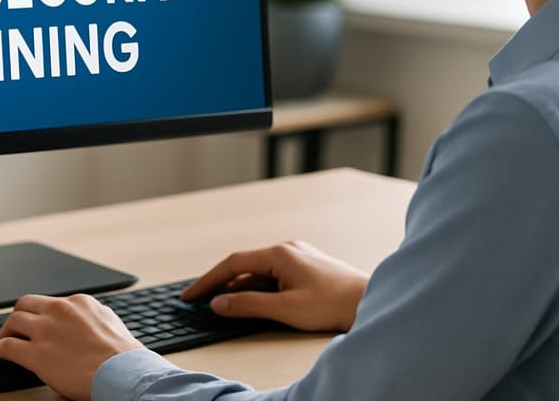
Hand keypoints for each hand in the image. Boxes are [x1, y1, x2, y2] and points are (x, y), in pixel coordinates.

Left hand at [0, 294, 143, 400]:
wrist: (124, 373)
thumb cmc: (123, 355)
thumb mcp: (110, 322)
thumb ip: (93, 317)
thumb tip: (87, 320)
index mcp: (78, 302)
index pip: (50, 303)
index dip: (40, 315)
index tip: (37, 324)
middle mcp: (59, 310)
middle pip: (25, 304)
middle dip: (17, 317)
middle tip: (14, 330)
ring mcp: (46, 331)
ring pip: (13, 321)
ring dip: (3, 333)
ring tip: (0, 343)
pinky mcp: (37, 354)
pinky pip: (6, 347)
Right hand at [181, 240, 368, 332]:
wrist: (368, 302)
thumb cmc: (332, 304)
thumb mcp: (285, 308)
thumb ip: (248, 305)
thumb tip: (218, 303)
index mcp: (279, 254)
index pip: (232, 264)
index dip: (208, 280)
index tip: (190, 295)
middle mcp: (287, 249)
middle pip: (244, 265)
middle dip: (220, 282)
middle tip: (199, 299)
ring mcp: (298, 256)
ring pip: (258, 270)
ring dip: (238, 285)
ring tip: (220, 302)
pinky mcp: (306, 267)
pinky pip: (272, 273)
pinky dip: (256, 285)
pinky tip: (252, 299)